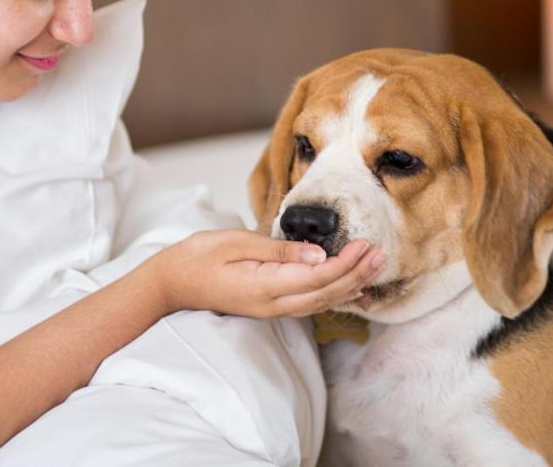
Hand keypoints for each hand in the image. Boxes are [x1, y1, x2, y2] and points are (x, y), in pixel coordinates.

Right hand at [147, 229, 384, 318]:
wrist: (171, 282)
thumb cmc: (198, 257)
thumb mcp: (236, 243)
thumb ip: (278, 250)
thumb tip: (317, 254)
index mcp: (264, 286)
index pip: (317, 278)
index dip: (345, 264)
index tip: (365, 245)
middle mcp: (272, 304)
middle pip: (325, 294)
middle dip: (356, 274)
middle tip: (381, 254)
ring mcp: (271, 309)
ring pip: (320, 302)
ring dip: (349, 284)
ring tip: (373, 266)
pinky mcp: (269, 306)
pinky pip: (309, 304)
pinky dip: (332, 294)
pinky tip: (347, 286)